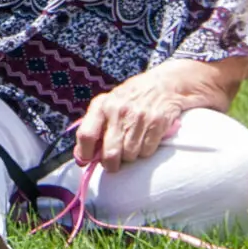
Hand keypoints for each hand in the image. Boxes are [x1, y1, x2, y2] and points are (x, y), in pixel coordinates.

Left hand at [72, 58, 242, 172]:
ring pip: (129, 155)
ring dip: (131, 156)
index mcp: (102, 105)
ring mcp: (139, 117)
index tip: (87, 161)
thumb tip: (81, 158)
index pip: (86, 135)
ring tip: (133, 144)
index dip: (84, 153)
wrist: (166, 84)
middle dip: (111, 164)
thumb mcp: (110, 104)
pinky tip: (146, 139)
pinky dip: (146, 151)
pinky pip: (147, 152)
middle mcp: (118, 110)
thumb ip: (95, 127)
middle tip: (113, 164)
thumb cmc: (133, 98)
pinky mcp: (158, 123)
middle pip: (110, 153)